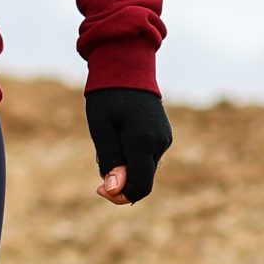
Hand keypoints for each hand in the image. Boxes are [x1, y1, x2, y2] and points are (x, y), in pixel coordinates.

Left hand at [85, 86, 172, 205]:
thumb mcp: (101, 129)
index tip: (99, 189)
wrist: (127, 67)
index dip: (120, 196)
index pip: (140, 186)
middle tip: (101, 157)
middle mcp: (159, 143)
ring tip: (109, 140)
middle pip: (142, 180)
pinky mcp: (164, 136)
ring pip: (144, 168)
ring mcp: (164, 139)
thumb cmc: (107, 97)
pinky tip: (119, 136)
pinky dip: (132, 156)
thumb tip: (114, 190)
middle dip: (119, 180)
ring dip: (124, 166)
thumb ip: (110, 160)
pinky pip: (147, 157)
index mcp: (143, 142)